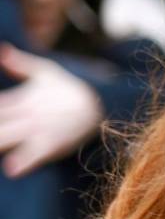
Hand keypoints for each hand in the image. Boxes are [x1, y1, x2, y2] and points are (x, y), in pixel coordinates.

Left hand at [0, 44, 104, 176]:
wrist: (101, 104)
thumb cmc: (68, 90)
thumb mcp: (47, 72)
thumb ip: (19, 63)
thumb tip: (1, 49)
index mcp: (21, 98)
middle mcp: (27, 114)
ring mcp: (39, 130)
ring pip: (6, 138)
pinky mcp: (53, 144)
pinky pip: (35, 155)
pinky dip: (23, 161)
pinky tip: (12, 169)